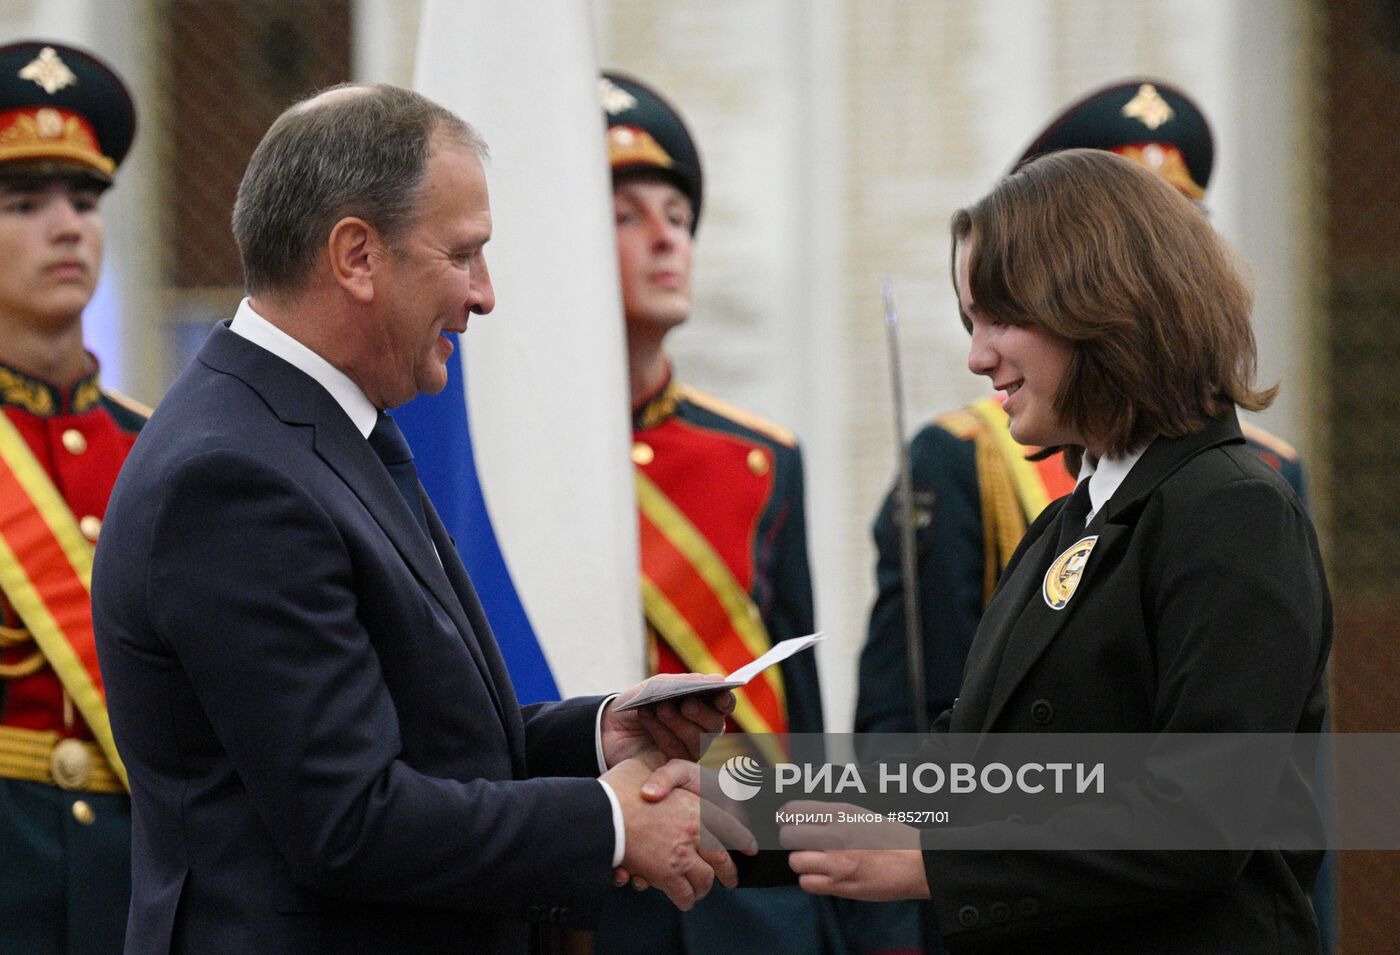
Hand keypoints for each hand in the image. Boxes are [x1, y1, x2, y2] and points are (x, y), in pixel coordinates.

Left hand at [601, 674, 734, 766]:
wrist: (609, 724)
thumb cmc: (639, 701)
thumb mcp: (660, 686)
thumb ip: (688, 683)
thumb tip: (720, 679)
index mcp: (703, 705)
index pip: (724, 705)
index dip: (726, 700)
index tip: (720, 695)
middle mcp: (701, 729)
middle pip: (716, 725)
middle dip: (701, 713)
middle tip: (685, 703)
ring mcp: (689, 750)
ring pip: (698, 740)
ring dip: (679, 722)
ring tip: (660, 708)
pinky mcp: (674, 767)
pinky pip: (677, 752)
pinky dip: (662, 732)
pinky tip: (646, 717)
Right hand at [602, 755, 746, 909]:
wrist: (602, 814)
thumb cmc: (618, 789)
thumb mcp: (642, 765)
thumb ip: (657, 767)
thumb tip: (660, 757)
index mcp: (694, 805)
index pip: (728, 824)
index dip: (741, 837)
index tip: (751, 846)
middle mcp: (694, 830)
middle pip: (721, 859)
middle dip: (728, 872)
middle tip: (731, 880)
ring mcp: (682, 854)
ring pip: (704, 880)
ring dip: (703, 888)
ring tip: (701, 892)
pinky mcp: (666, 874)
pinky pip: (683, 893)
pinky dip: (685, 899)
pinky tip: (684, 901)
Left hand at [780, 801, 930, 901]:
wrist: (918, 863)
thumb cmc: (893, 838)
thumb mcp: (861, 814)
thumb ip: (832, 814)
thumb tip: (804, 815)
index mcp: (841, 813)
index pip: (794, 810)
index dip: (786, 816)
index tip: (787, 820)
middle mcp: (835, 836)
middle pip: (788, 836)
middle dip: (791, 840)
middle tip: (801, 843)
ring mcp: (837, 862)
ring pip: (796, 861)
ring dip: (802, 862)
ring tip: (815, 860)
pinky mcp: (841, 885)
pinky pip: (808, 884)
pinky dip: (811, 881)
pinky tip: (823, 875)